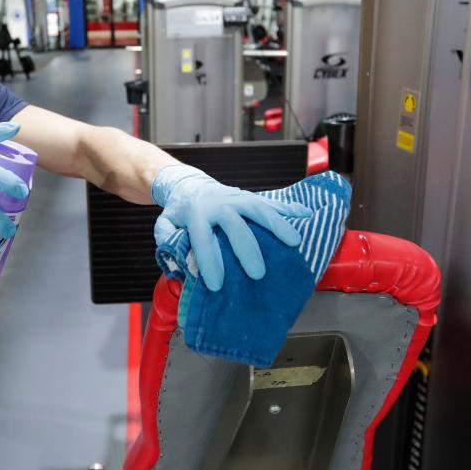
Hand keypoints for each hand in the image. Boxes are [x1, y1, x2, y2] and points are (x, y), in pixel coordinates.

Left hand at [152, 164, 311, 291]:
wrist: (188, 184)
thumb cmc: (179, 212)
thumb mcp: (165, 225)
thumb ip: (168, 242)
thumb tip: (179, 266)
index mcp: (196, 214)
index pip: (202, 240)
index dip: (208, 262)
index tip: (216, 285)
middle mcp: (218, 204)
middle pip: (235, 225)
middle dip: (247, 250)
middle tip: (257, 273)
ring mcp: (236, 197)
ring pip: (258, 209)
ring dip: (277, 225)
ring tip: (294, 242)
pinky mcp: (249, 196)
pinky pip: (271, 201)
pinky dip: (289, 207)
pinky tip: (306, 214)